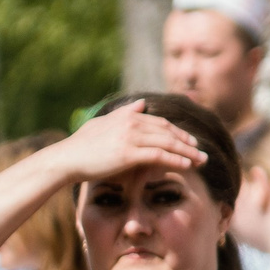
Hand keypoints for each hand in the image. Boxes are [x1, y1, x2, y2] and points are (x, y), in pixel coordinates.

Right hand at [54, 98, 204, 185]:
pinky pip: (159, 155)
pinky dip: (176, 160)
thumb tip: (142, 104)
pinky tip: (188, 165)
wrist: (67, 158)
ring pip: (167, 143)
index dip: (178, 132)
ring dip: (188, 152)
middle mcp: (131, 123)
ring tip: (201, 160)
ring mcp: (130, 137)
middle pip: (168, 132)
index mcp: (127, 116)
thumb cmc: (83, 144)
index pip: (160, 123)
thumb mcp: (103, 123)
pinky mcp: (128, 153)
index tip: (191, 141)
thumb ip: (125, 113)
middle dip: (188, 142)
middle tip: (202, 152)